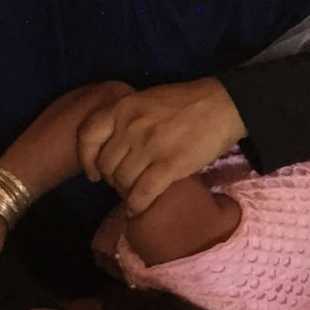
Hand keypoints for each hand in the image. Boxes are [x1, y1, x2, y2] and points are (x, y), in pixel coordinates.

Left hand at [77, 78, 244, 215]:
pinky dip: (137, 205)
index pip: (88, 136)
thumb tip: (112, 145)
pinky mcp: (170, 164)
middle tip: (125, 184)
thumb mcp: (147, 100)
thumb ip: (127, 118)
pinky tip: (138, 209)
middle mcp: (131, 126)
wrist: (223, 104)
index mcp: (123, 107)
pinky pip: (143, 192)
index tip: (93, 173)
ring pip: (123, 181)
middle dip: (112, 179)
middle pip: (107, 165)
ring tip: (135, 194)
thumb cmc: (186, 102)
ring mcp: (150, 146)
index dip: (86, 159)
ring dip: (126, 193)